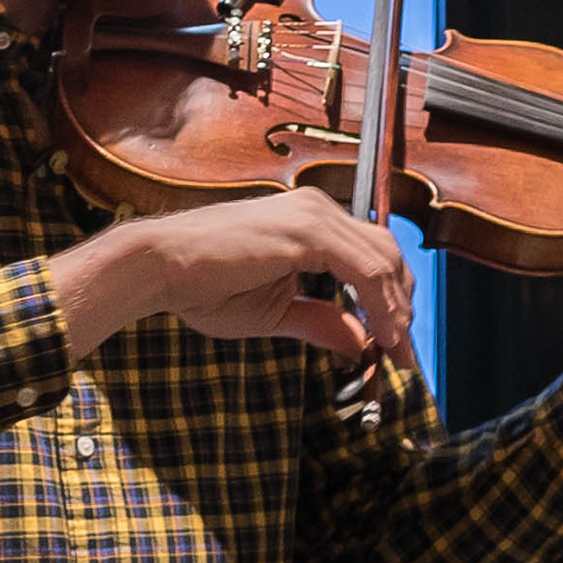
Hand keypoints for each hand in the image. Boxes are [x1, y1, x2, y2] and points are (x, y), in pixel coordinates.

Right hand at [54, 187, 414, 362]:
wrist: (158, 267)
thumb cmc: (204, 287)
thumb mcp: (278, 313)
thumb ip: (323, 322)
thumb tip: (361, 345)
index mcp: (311, 222)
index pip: (372, 255)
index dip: (393, 300)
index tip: (399, 344)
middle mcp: (317, 210)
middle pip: (387, 255)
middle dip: (403, 306)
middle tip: (404, 352)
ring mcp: (313, 215)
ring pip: (383, 262)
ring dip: (396, 311)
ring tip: (395, 350)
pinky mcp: (307, 231)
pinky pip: (365, 270)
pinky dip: (381, 305)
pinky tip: (383, 335)